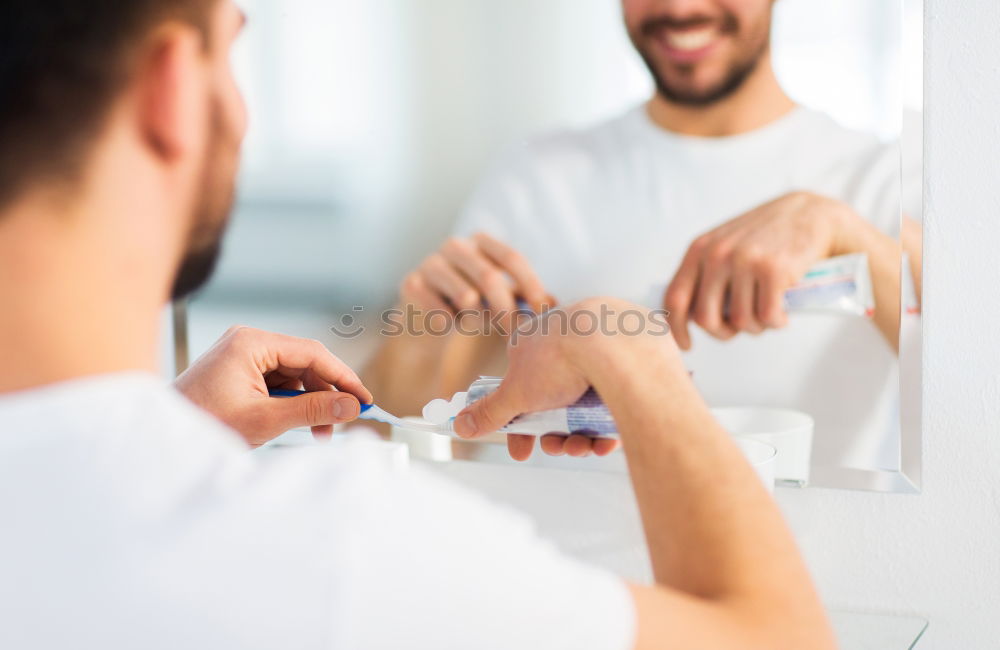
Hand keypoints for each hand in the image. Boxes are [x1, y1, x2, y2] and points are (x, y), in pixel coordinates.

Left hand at [174, 326, 372, 446]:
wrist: (162, 439)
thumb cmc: (202, 424)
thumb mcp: (265, 420)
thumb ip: (312, 411)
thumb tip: (350, 406)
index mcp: (251, 343)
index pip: (312, 353)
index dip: (342, 377)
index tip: (363, 399)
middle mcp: (248, 342)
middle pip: (304, 363)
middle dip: (324, 395)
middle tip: (340, 422)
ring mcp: (242, 356)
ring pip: (293, 375)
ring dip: (309, 402)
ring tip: (317, 432)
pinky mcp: (239, 372)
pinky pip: (278, 382)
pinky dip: (291, 403)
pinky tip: (297, 424)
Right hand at [401, 232, 553, 334]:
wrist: (425, 320)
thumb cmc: (470, 305)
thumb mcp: (498, 298)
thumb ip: (523, 296)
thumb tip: (555, 304)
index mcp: (480, 242)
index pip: (511, 258)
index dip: (530, 284)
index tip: (544, 310)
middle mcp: (454, 246)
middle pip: (489, 277)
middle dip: (507, 308)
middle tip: (515, 332)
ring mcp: (430, 263)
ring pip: (466, 295)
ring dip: (477, 318)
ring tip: (474, 322)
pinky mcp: (410, 283)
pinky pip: (441, 310)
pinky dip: (450, 323)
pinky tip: (447, 323)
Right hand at [453, 298, 675, 460]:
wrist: (617, 345)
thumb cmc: (562, 357)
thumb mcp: (515, 393)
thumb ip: (489, 412)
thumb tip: (460, 425)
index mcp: (533, 343)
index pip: (520, 391)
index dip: (519, 425)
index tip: (522, 450)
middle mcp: (565, 343)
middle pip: (554, 403)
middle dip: (554, 436)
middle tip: (559, 449)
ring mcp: (598, 351)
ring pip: (585, 406)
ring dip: (580, 436)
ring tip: (585, 447)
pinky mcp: (626, 363)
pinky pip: (613, 401)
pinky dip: (608, 425)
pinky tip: (607, 440)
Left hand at [664, 191, 857, 348]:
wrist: (809, 212)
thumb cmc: (766, 237)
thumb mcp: (725, 246)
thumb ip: (705, 276)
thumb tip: (691, 319)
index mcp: (699, 249)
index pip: (675, 297)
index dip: (677, 328)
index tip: (688, 345)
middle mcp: (717, 254)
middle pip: (706, 318)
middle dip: (724, 332)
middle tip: (740, 328)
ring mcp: (744, 261)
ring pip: (740, 321)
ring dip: (756, 326)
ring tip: (768, 312)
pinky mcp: (773, 269)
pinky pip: (767, 317)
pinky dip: (776, 322)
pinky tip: (783, 313)